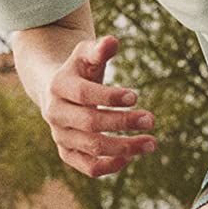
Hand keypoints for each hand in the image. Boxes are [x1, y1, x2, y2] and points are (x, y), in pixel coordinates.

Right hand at [46, 35, 157, 177]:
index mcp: (58, 86)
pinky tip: (130, 158)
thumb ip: (99, 49)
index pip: (83, 94)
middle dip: (122, 123)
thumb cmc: (79, 69)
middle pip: (89, 123)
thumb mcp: (86, 54)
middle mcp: (55, 114)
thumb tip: (112, 41)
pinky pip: (87, 166)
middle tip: (151, 119)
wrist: (55, 90)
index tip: (135, 96)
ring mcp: (60, 135)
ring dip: (123, 147)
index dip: (109, 96)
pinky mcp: (67, 152)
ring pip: (91, 148)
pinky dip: (109, 166)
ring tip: (151, 143)